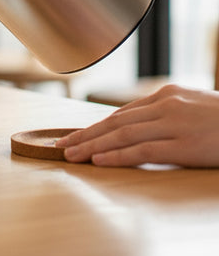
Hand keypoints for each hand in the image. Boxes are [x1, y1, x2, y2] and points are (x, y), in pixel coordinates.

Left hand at [55, 85, 218, 167]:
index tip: (75, 135)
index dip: (96, 125)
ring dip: (92, 145)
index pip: (122, 113)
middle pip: (115, 122)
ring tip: (71, 154)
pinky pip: (143, 150)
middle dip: (86, 134)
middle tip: (62, 145)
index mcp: (166, 95)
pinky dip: (117, 155)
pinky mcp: (184, 144)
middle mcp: (165, 105)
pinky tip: (98, 160)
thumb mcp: (194, 109)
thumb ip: (166, 115)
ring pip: (122, 134)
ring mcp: (174, 123)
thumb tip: (138, 128)